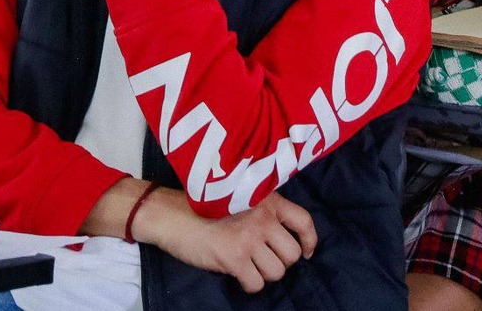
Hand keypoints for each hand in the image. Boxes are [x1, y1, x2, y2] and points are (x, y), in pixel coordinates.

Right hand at [136, 189, 317, 294]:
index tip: (306, 252)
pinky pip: (257, 283)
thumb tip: (280, 236)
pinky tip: (238, 275)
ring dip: (265, 274)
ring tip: (249, 266)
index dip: (309, 241)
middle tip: (264, 259)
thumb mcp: (239, 197)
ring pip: (277, 272)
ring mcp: (249, 238)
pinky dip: (250, 284)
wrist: (172, 215)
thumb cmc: (202, 207)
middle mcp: (262, 217)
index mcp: (267, 200)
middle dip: (281, 262)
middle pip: (292, 253)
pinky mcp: (235, 257)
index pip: (304, 221)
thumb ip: (262, 210)